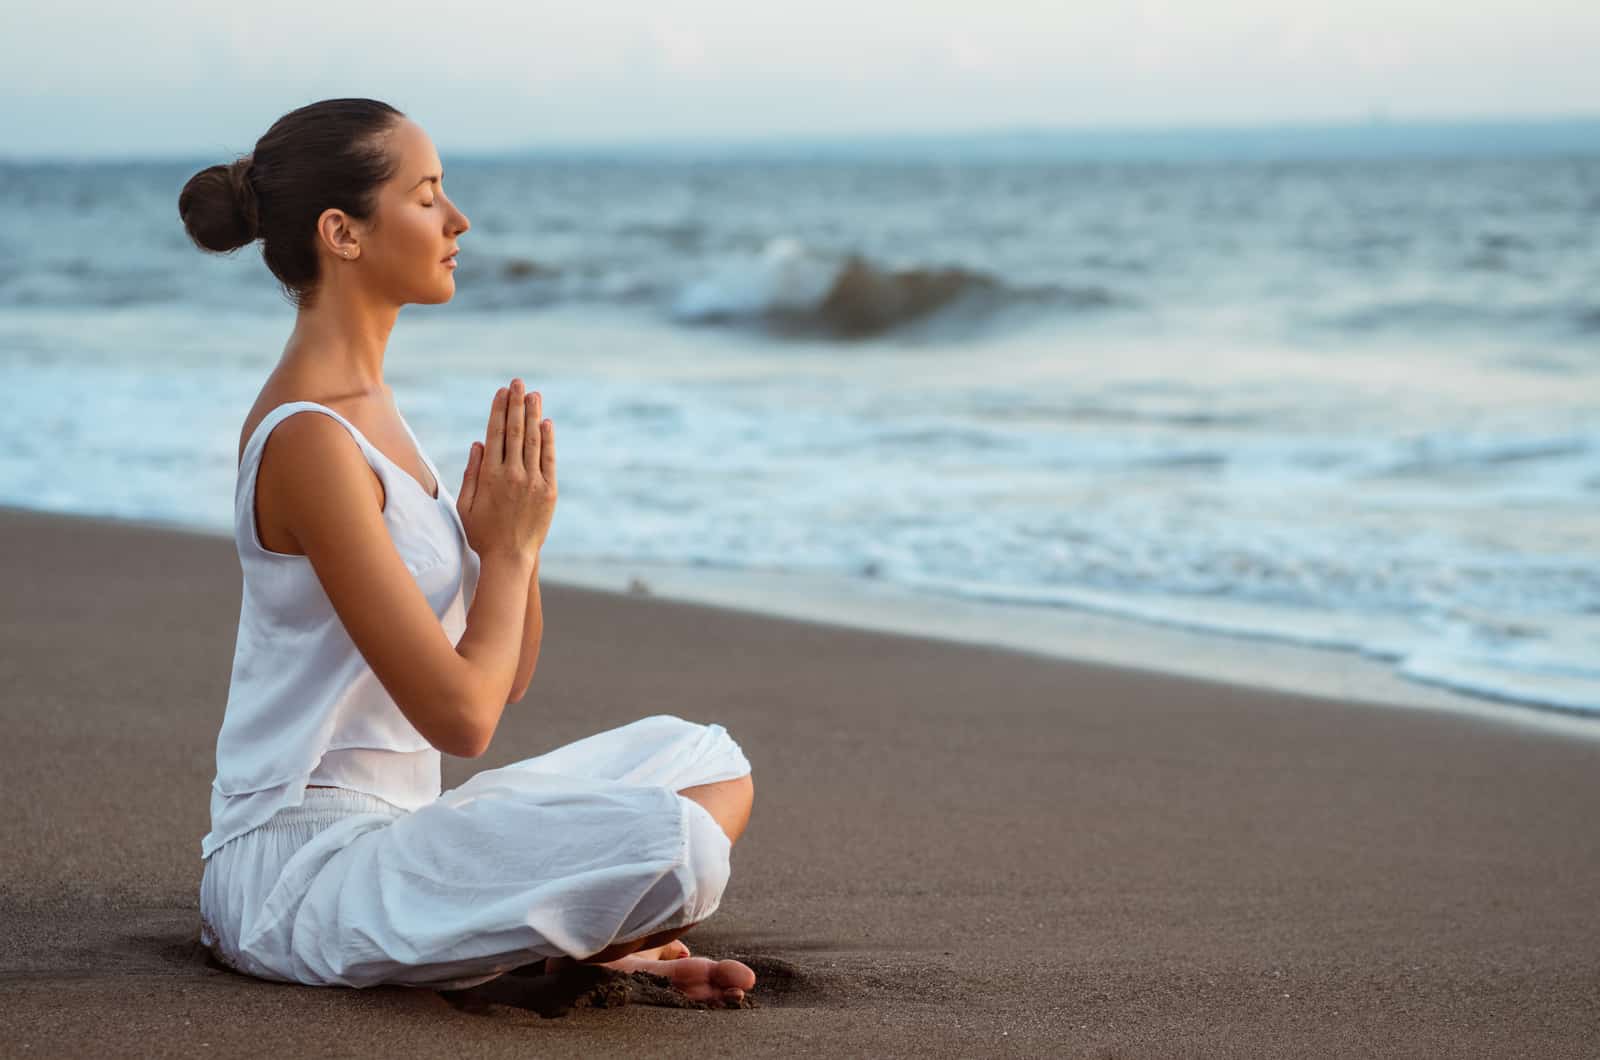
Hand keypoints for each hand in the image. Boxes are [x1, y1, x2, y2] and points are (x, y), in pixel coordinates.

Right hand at [456, 378, 556, 564]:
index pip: (495, 433)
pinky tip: (546, 423)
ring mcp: (533, 482)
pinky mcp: (549, 491)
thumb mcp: (465, 505)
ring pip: (533, 441)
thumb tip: (478, 443)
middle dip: (516, 404)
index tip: (501, 392)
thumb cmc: (483, 533)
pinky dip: (548, 440)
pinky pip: (549, 459)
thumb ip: (471, 473)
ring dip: (533, 415)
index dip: (499, 410)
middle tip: (518, 383)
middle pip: (515, 431)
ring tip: (533, 395)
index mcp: (489, 476)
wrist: (510, 558)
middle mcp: (512, 474)